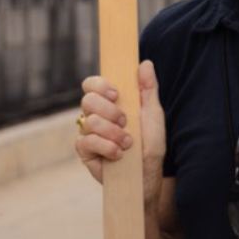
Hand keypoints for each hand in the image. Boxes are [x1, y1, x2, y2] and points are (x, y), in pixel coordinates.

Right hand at [76, 62, 165, 203]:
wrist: (147, 176)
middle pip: (88, 100)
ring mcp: (88, 133)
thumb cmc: (150, 144)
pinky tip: (118, 154)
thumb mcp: (153, 114)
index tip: (117, 95)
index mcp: (110, 102)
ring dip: (113, 133)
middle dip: (110, 111)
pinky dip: (106, 147)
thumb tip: (144, 63)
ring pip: (90, 121)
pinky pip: (86, 141)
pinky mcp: (84, 152)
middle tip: (125, 122)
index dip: (100, 85)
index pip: (92, 84)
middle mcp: (95, 115)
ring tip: (128, 143)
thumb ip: (148, 88)